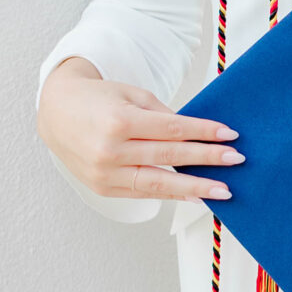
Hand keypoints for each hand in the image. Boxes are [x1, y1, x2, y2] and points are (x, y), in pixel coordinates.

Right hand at [37, 58, 240, 202]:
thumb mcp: (130, 95)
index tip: (230, 135)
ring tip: (223, 191)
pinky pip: (143, 194)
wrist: (56, 114)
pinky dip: (171, 195)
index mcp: (119, 122)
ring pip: (159, 183)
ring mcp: (105, 174)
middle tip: (235, 161)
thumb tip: (197, 134)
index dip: (203, 133)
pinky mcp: (103, 188)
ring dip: (195, 188)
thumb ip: (162, 115)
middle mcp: (111, 151)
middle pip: (169, 157)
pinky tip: (194, 196)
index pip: (172, 130)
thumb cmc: (98, 100)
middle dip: (206, 160)